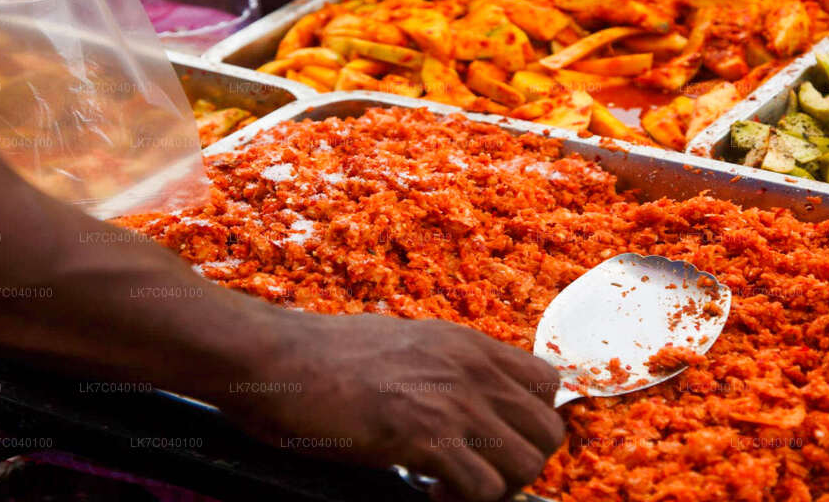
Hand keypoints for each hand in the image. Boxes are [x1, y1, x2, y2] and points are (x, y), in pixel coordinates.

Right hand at [220, 314, 564, 501]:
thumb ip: (445, 365)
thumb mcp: (405, 342)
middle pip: (548, 431)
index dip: (529, 421)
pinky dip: (463, 501)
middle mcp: (471, 369)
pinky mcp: (425, 437)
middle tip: (478, 471)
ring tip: (453, 484)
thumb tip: (464, 397)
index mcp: (468, 343)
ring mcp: (452, 402)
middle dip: (521, 462)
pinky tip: (429, 491)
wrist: (280, 360)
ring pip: (527, 465)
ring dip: (496, 487)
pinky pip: (483, 488)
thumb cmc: (326, 356)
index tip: (496, 440)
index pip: (547, 384)